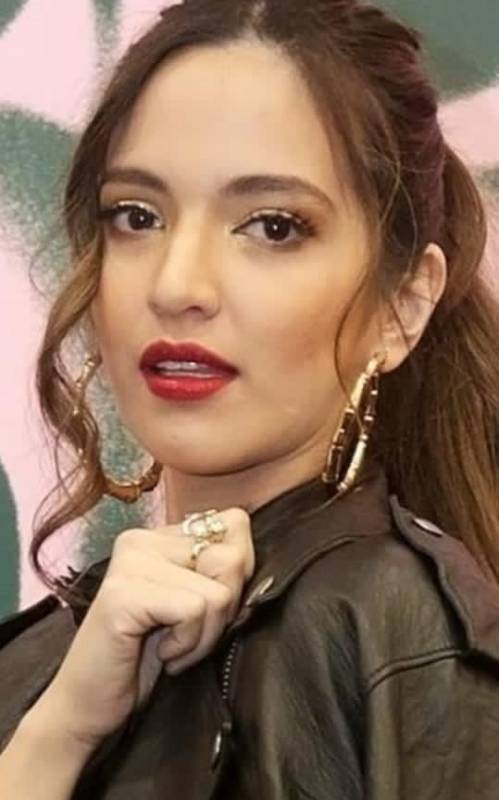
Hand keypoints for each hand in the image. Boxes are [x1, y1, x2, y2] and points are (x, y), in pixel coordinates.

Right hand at [34, 508, 254, 751]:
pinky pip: (194, 610)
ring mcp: (130, 563)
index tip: (206, 610)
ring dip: (204, 635)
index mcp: (160, 535)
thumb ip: (222, 574)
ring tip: (173, 647)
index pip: (234, 523)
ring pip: (218, 591)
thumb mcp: (196, 608)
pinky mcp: (124, 595)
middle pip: (231, 557)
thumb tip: (248, 556)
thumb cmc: (148, 659)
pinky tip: (163, 653)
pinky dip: (188, 644)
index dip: (238, 575)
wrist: (89, 707)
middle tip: (187, 634)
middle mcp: (142, 539)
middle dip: (224, 611)